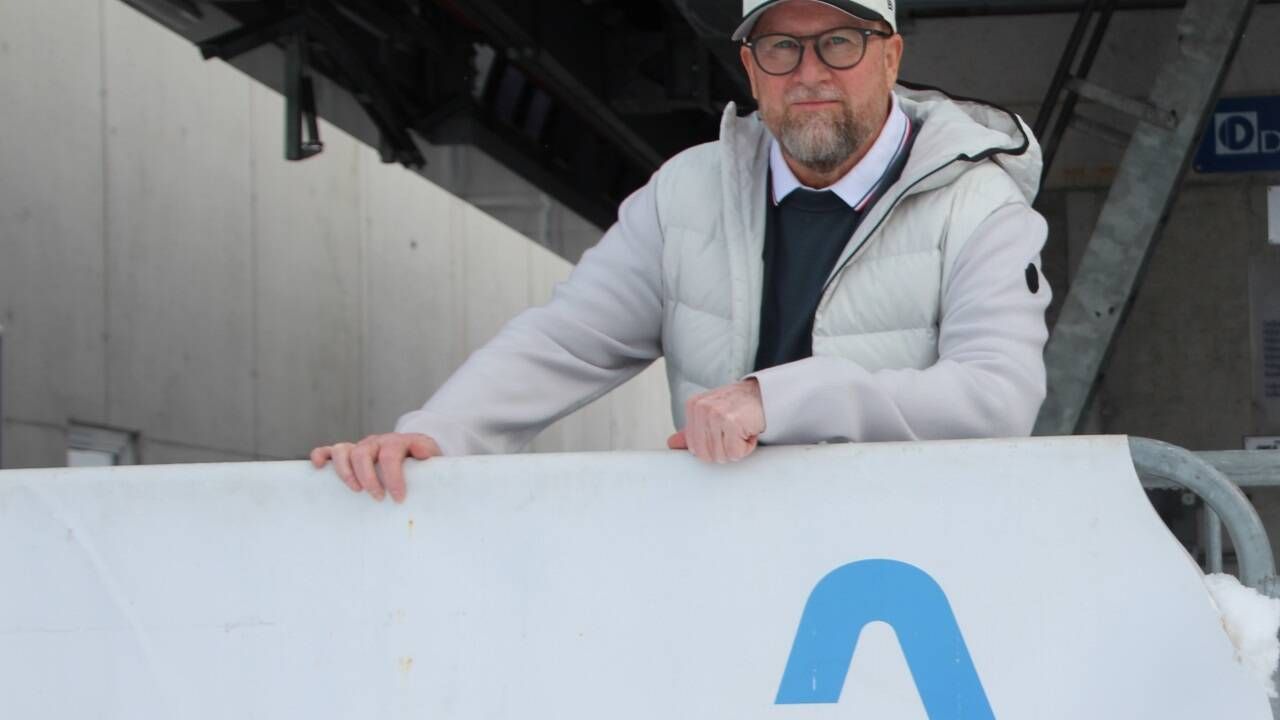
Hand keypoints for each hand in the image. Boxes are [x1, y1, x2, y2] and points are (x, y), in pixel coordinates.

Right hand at [310, 433, 441, 502]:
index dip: (393, 477)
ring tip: (356, 490)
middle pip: (363, 453)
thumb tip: (423, 455)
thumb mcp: (432, 458)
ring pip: (343, 450)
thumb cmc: (422, 462)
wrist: (415, 451)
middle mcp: (376, 442)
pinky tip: (319, 468)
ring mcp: (360, 446)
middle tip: (379, 498)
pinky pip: (329, 450)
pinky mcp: (348, 453)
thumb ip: (429, 456)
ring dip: (346, 472)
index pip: (390, 455)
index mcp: (397, 442)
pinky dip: (321, 456)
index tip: (398, 498)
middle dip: (369, 478)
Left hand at [667, 379, 765, 463]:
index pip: (694, 448)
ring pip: (721, 455)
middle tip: (734, 434)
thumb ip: (691, 430)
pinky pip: (735, 453)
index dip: (712, 448)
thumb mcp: (711, 414)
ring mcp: (716, 414)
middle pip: (706, 454)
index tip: (723, 434)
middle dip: (724, 451)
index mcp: (693, 405)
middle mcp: (702, 408)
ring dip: (736, 449)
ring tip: (741, 430)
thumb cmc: (738, 406)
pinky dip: (746, 447)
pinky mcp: (731, 422)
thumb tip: (672, 443)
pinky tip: (748, 431)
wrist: (764, 394)